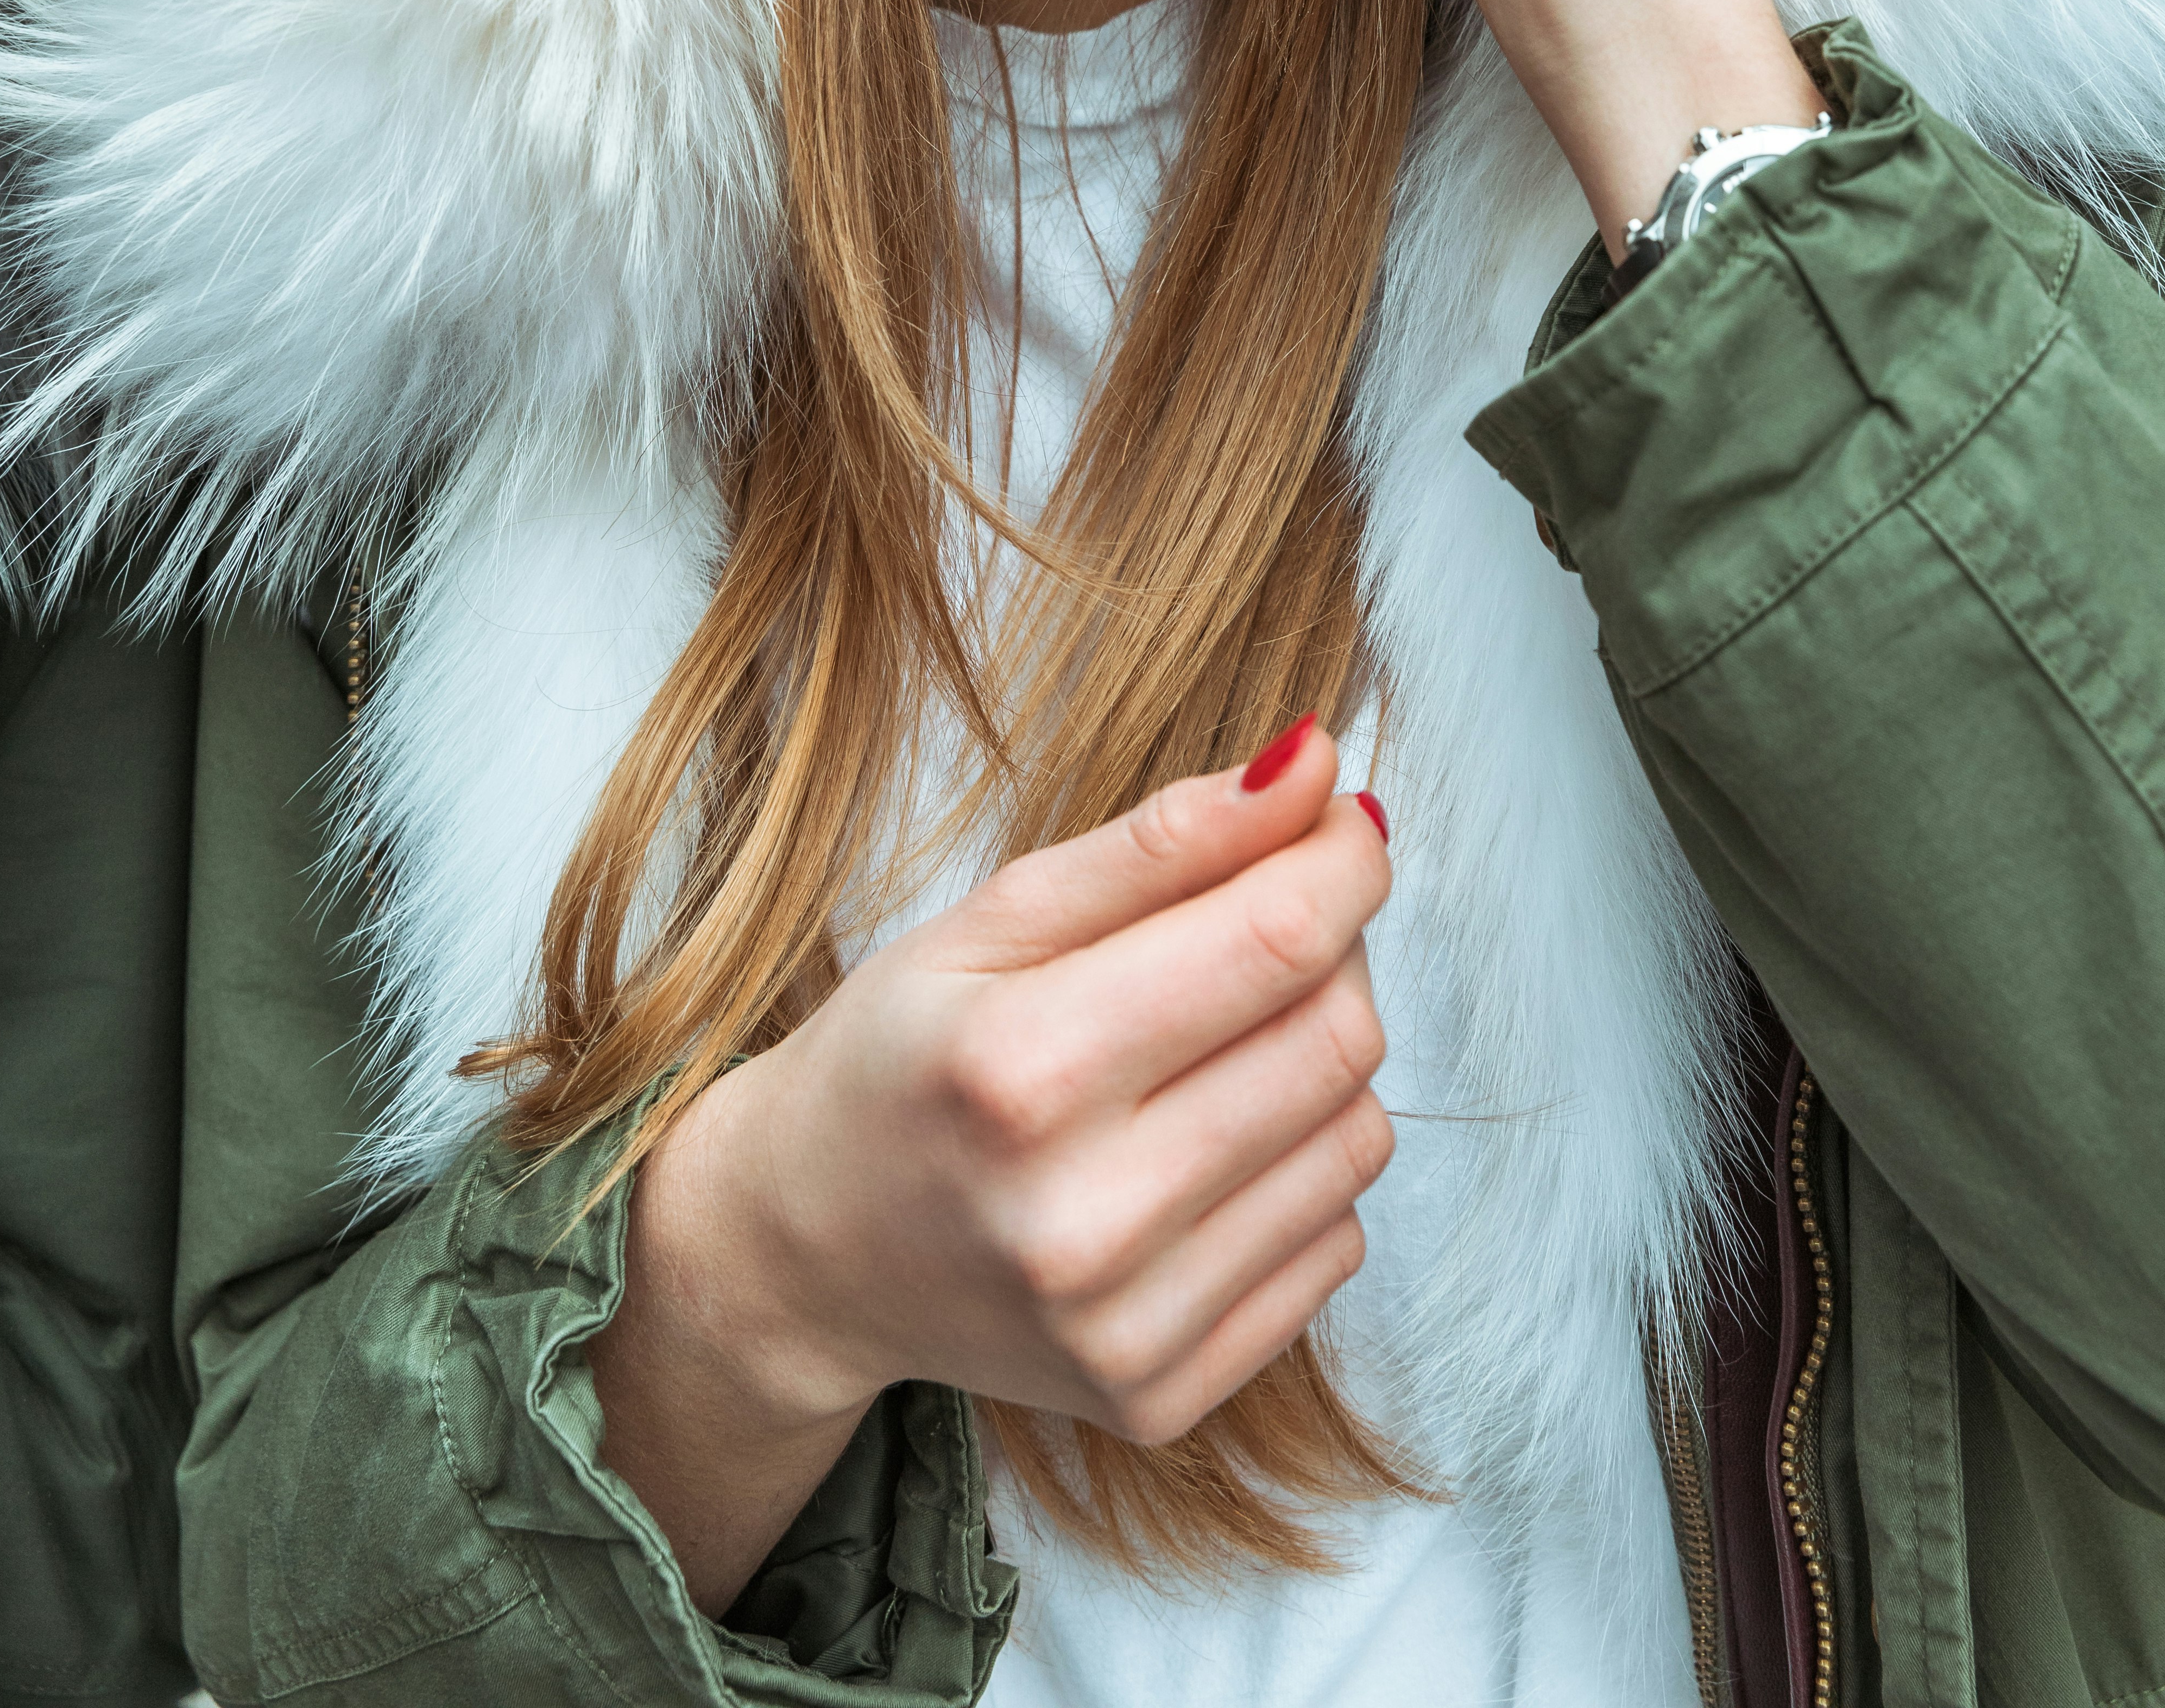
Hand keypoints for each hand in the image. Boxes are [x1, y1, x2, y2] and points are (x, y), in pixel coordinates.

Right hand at [591, 721, 1391, 1612]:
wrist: (806, 1249)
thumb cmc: (902, 1056)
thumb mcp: (993, 915)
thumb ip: (1164, 839)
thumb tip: (1317, 766)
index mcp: (1023, 1069)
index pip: (1281, 938)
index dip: (1343, 856)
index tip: (1341, 817)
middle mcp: (1080, 1219)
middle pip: (1337, 1038)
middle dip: (1334, 948)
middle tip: (1267, 920)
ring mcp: (1126, 1329)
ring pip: (1357, 1141)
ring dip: (1325, 1061)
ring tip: (1224, 1040)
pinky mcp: (1163, 1399)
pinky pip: (1336, 1247)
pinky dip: (1303, 1172)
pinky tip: (1209, 1148)